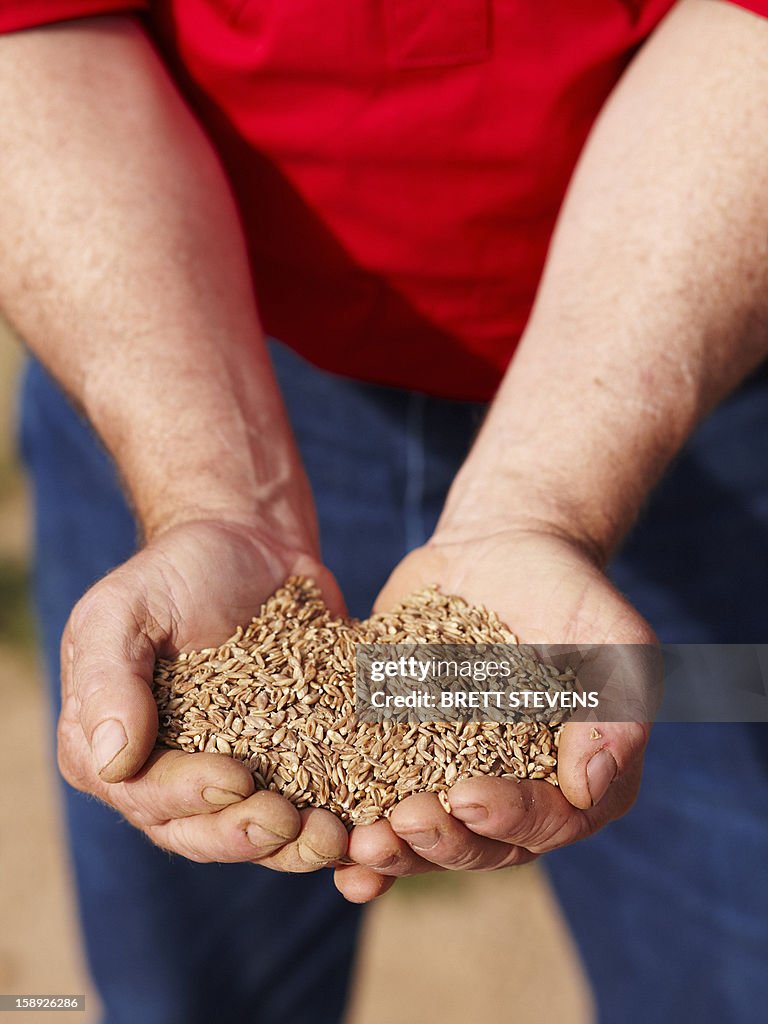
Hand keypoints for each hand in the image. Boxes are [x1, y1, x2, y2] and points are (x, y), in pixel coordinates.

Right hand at [58, 518, 348, 870]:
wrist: (250, 544)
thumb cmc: (176, 572)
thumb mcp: (123, 607)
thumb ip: (107, 678)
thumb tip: (112, 761)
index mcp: (110, 747)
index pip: (143, 794)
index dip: (187, 796)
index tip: (234, 777)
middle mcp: (166, 774)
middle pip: (198, 831)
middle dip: (243, 833)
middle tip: (286, 818)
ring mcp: (229, 773)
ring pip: (254, 834)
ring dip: (291, 847)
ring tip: (331, 836)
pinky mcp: (287, 762)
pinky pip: (305, 805)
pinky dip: (332, 821)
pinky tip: (362, 824)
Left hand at [334, 524, 655, 901]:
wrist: (503, 551)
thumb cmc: (571, 593)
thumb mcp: (615, 642)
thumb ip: (614, 714)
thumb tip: (586, 790)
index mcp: (576, 780)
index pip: (550, 821)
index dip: (509, 818)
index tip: (467, 796)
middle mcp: (517, 793)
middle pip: (482, 846)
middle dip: (442, 843)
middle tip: (404, 822)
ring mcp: (455, 777)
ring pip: (427, 838)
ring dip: (394, 851)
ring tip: (359, 844)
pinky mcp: (403, 754)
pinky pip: (379, 800)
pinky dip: (354, 826)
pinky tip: (328, 834)